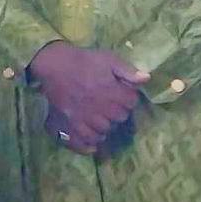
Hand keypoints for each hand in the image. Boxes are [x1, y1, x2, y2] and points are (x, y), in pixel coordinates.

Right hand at [29, 42, 147, 155]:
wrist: (54, 65)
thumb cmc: (83, 61)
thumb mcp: (108, 58)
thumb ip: (127, 70)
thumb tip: (146, 79)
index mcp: (112, 92)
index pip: (131, 103)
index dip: (128, 98)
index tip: (122, 93)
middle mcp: (100, 108)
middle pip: (119, 118)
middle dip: (118, 112)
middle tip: (110, 105)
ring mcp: (85, 118)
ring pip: (104, 131)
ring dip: (106, 125)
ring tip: (101, 118)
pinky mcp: (71, 123)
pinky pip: (84, 140)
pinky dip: (90, 142)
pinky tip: (93, 139)